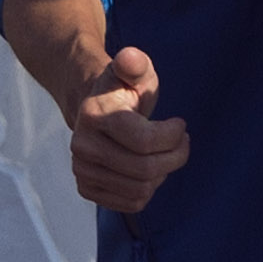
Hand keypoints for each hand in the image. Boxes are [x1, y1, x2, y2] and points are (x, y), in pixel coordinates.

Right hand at [64, 43, 189, 213]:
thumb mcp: (133, 73)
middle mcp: (82, 146)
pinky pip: (132, 203)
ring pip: (141, 189)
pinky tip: (147, 169)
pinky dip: (149, 189)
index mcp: (93, 116)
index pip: (145, 141)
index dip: (173, 135)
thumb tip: (130, 58)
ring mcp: (82, 170)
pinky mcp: (87, 188)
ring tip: (163, 153)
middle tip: (181, 142)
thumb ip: (135, 64)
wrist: (94, 111)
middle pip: (145, 169)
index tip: (179, 124)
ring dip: (162, 173)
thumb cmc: (123, 91)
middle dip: (175, 156)